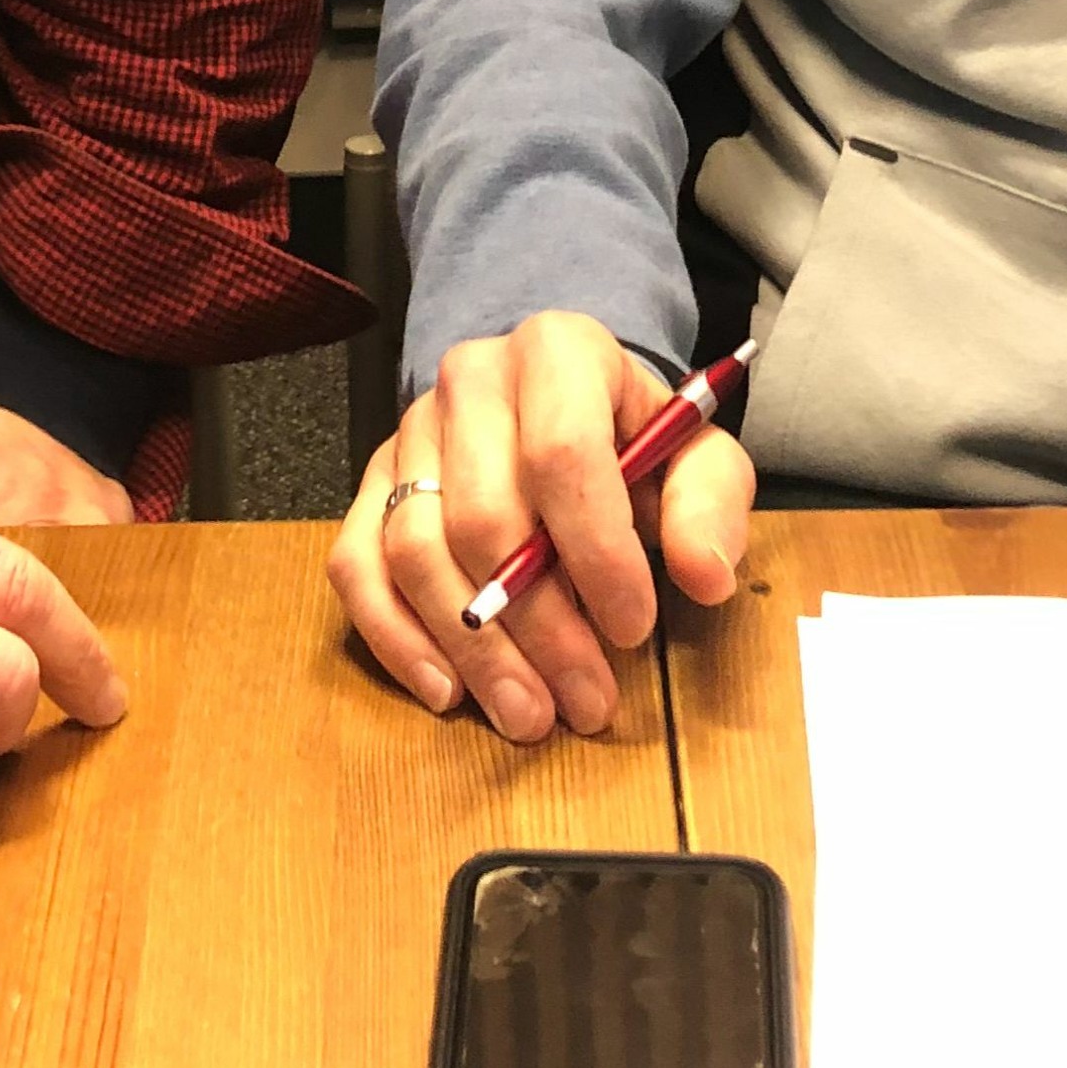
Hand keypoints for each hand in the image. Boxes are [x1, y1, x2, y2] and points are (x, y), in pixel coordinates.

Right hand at [328, 311, 753, 745]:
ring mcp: (409, 431)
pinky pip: (357, 564)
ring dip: (472, 650)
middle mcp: (470, 380)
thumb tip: (703, 575)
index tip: (632, 629)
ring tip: (528, 715)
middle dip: (538, 627)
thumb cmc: (633, 438)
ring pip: (415, 550)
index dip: (596, 553)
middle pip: (482, 516)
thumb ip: (710, 506)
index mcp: (557, 352)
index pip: (562, 453)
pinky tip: (447, 691)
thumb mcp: (696, 455)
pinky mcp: (372, 483)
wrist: (561, 405)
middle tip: (585, 702)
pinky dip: (396, 637)